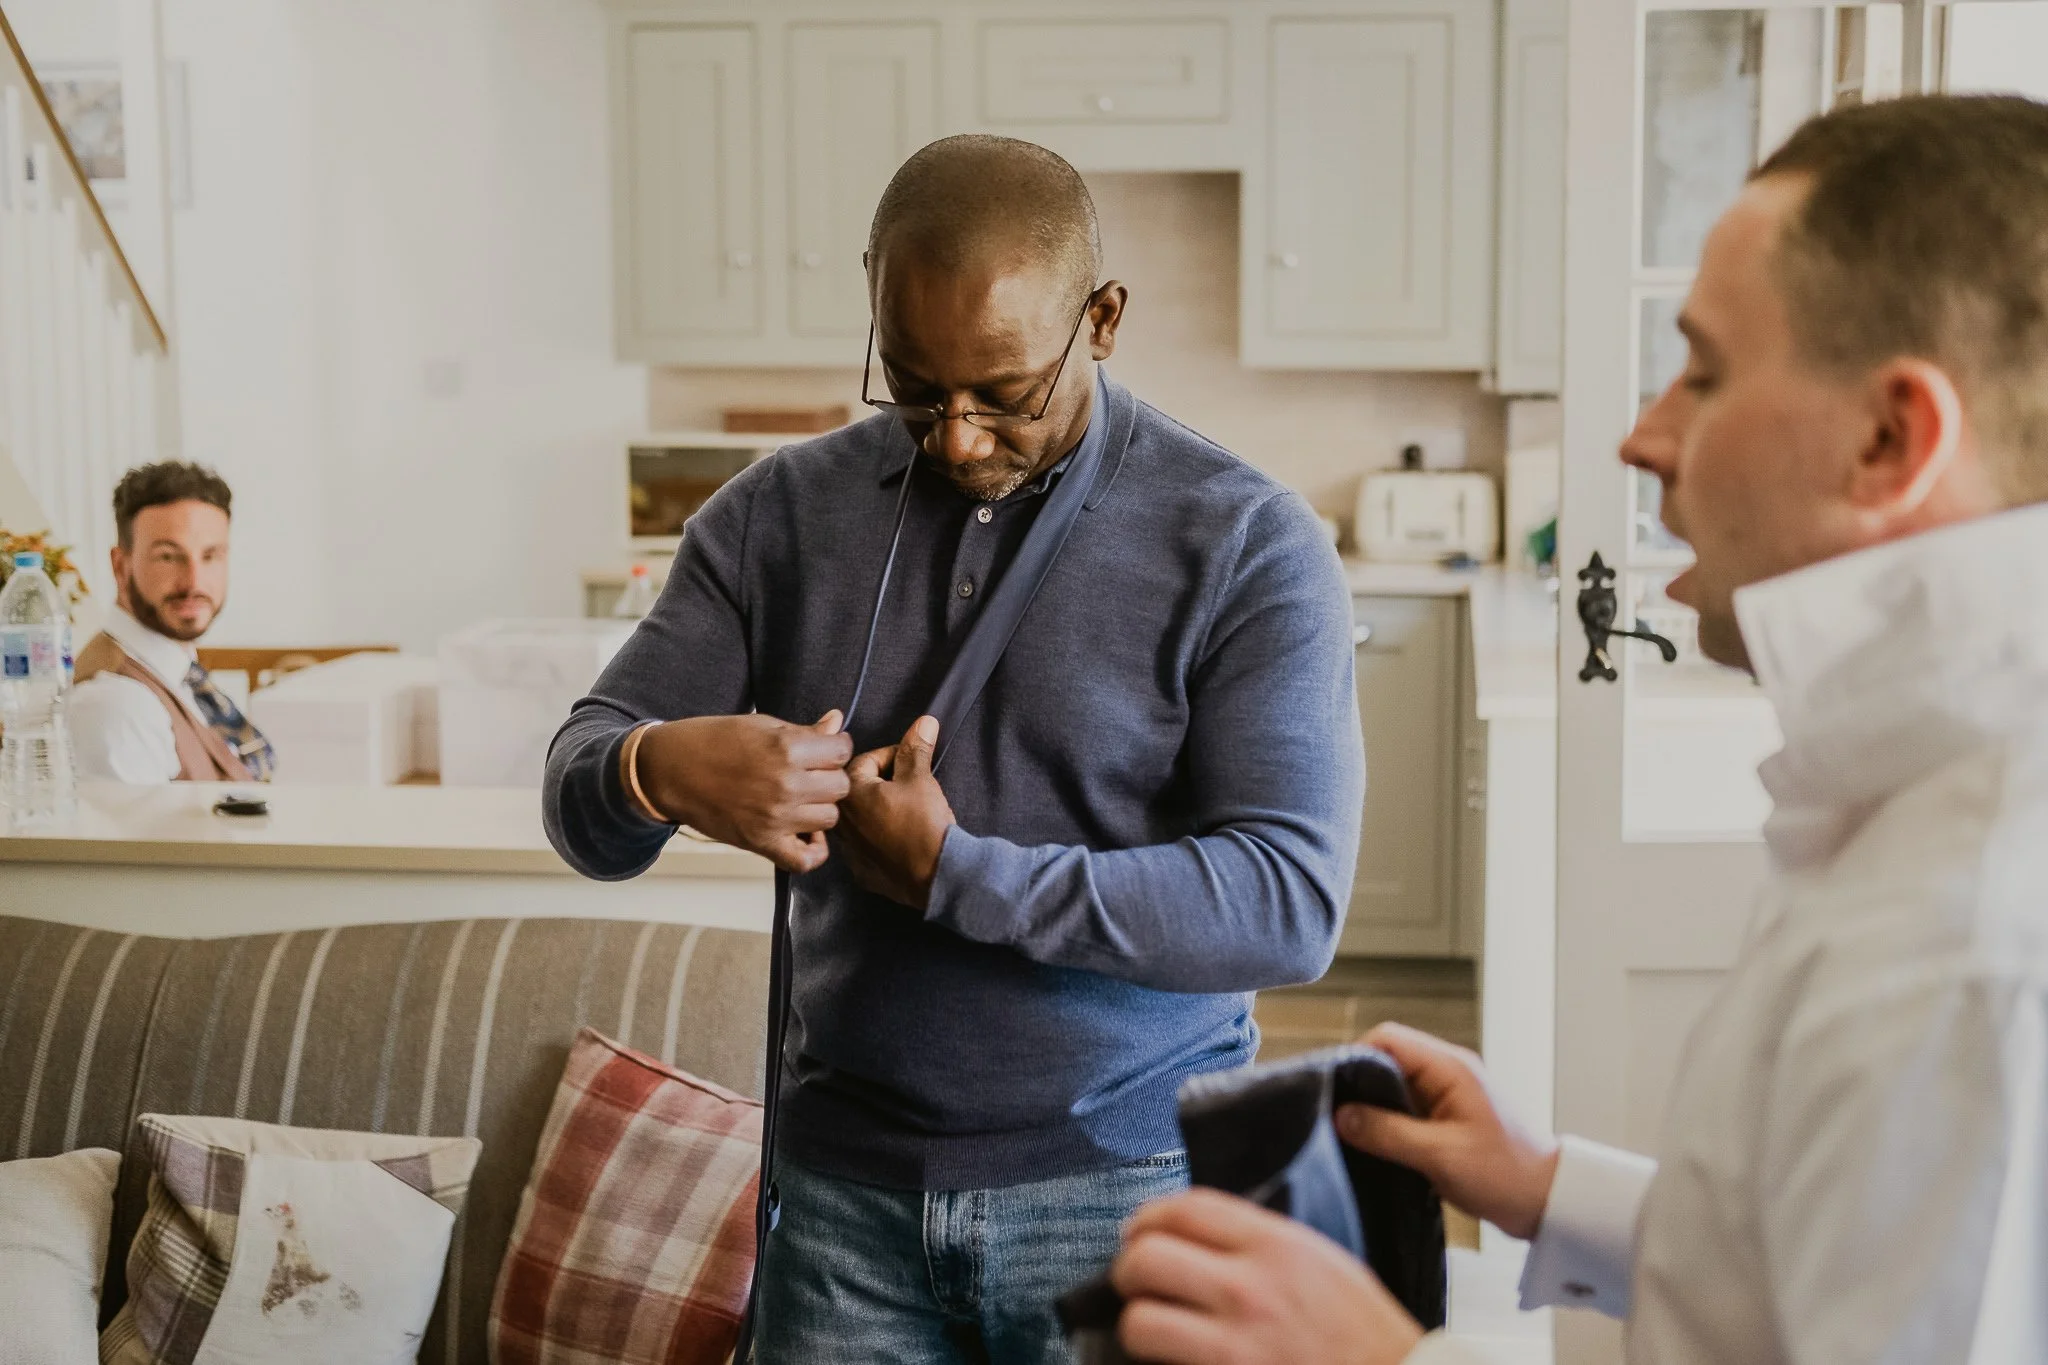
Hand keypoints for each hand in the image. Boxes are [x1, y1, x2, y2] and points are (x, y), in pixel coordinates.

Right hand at [632, 711, 852, 873]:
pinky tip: (804, 833)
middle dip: (829, 776)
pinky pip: (805, 860)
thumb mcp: (760, 725)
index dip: (835, 747)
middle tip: (810, 773)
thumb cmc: (712, 741)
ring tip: (801, 799)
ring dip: (819, 808)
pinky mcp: (761, 843)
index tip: (824, 749)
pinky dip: (812, 851)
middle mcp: (786, 785)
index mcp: (787, 748)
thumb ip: (803, 731)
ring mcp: (775, 817)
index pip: (842, 751)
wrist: (670, 769)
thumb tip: (836, 723)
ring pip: (829, 818)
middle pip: (840, 786)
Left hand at [838, 715, 954, 908]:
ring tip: (905, 810)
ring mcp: (850, 851)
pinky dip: (879, 839)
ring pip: (860, 821)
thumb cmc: (924, 824)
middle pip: (857, 791)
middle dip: (882, 782)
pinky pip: (866, 847)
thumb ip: (915, 749)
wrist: (937, 874)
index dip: (891, 756)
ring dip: (878, 811)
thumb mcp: (921, 779)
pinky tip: (900, 838)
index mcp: (851, 795)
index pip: (864, 762)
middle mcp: (841, 824)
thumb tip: (923, 723)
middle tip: (908, 783)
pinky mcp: (862, 872)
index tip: (910, 760)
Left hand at [1112, 1188, 1423, 1364]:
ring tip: (1151, 1329)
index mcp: (1278, 1246)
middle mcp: (1250, 1289)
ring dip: (1138, 1326)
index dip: (1149, 1216)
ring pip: (1140, 1322)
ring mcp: (1235, 1346)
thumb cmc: (1366, 1333)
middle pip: (1146, 1258)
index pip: (1185, 1208)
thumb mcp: (1323, 1263)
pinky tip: (1173, 1360)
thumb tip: (1198, 1236)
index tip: (1140, 1231)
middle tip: (1135, 1283)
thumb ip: (1262, 1242)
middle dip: (1129, 1271)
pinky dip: (1159, 1364)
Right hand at [1337, 1022, 1559, 1240]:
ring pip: (1395, 1084)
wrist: (1549, 1201)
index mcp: (1450, 1068)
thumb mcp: (1439, 1156)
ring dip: (1375, 1106)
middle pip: (1387, 1058)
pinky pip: (1407, 1106)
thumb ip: (1387, 1132)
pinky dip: (1390, 1121)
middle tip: (1338, 1116)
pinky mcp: (1448, 1115)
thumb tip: (1340, 1115)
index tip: (1334, 1090)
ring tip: (1355, 1134)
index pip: (1387, 1038)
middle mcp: (1448, 1071)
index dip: (1355, 1057)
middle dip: (1360, 1084)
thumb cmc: (1504, 1175)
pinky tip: (1379, 1144)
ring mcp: (1449, 1093)